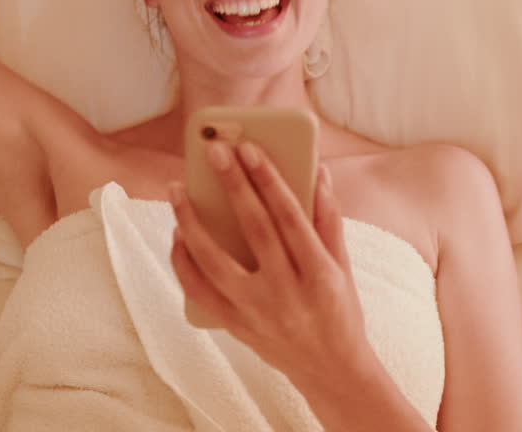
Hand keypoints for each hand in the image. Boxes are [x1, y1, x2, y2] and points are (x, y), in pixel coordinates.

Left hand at [168, 140, 375, 390]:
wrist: (331, 372)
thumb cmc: (340, 311)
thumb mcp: (343, 267)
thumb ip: (329, 219)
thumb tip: (318, 171)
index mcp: (320, 274)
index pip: (290, 216)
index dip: (268, 179)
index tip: (249, 148)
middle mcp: (287, 293)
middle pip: (253, 229)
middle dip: (232, 185)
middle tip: (214, 151)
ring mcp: (257, 312)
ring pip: (214, 261)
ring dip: (191, 222)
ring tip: (177, 190)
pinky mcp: (236, 326)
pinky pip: (198, 291)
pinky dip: (183, 261)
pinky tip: (177, 234)